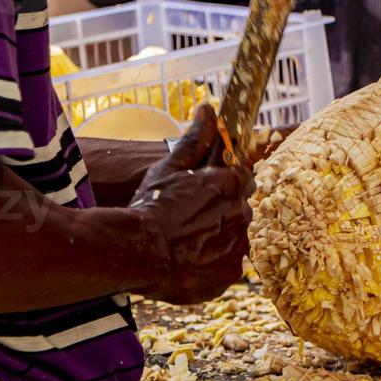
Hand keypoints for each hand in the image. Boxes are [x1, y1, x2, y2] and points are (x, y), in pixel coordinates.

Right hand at [130, 105, 253, 304]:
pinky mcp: (233, 271)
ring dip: (220, 241)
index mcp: (231, 182)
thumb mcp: (170, 168)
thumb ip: (195, 140)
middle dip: (223, 216)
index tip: (206, 199)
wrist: (135, 250)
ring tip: (190, 245)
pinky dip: (214, 265)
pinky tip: (192, 263)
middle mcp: (242, 210)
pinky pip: (230, 266)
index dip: (224, 191)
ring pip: (238, 240)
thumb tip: (208, 109)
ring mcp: (240, 243)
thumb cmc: (149, 206)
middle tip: (193, 224)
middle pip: (242, 211)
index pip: (244, 183)